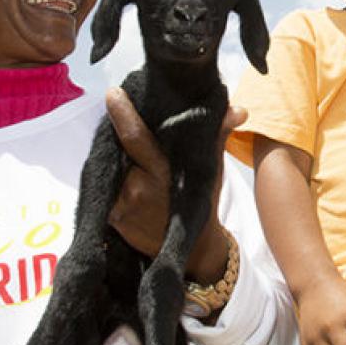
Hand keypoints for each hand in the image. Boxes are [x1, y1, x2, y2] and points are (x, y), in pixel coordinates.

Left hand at [104, 87, 243, 280]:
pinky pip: (105, 188)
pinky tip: (122, 173)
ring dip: (113, 156)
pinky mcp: (113, 217)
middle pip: (117, 149)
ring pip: (109, 168)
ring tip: (123, 148)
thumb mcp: (211, 169)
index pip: (135, 137)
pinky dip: (111, 177)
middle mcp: (138, 188)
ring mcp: (123, 205)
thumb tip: (240, 110)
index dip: (122, 114)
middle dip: (116, 133)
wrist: (192, 251)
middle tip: (122, 117)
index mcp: (162, 172)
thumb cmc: (202, 203)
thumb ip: (219, 135)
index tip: (112, 93)